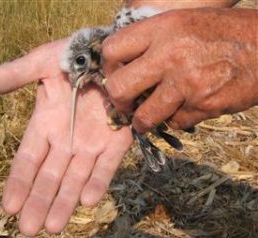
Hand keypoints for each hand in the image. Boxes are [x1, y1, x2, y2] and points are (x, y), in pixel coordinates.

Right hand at [0, 40, 132, 235]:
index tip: (9, 207)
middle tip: (30, 229)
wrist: (112, 54)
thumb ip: (14, 75)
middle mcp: (68, 139)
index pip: (29, 159)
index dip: (19, 182)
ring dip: (65, 200)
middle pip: (50, 176)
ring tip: (54, 226)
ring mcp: (92, 142)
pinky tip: (88, 200)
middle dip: (40, 201)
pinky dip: (98, 181)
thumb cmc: (76, 55)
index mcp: (47, 123)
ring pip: (76, 177)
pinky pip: (107, 164)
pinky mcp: (117, 140)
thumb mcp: (42, 62)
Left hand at [103, 8, 257, 132]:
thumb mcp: (181, 23)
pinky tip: (185, 107)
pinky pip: (174, 122)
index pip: (112, 50)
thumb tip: (123, 69)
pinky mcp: (203, 105)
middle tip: (125, 105)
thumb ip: (150, 43)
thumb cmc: (220, 33)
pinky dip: (175, 120)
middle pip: (120, 88)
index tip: (114, 78)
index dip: (108, 69)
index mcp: (162, 28)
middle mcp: (170, 55)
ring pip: (145, 116)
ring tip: (146, 118)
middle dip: (119, 103)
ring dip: (143, 121)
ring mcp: (187, 83)